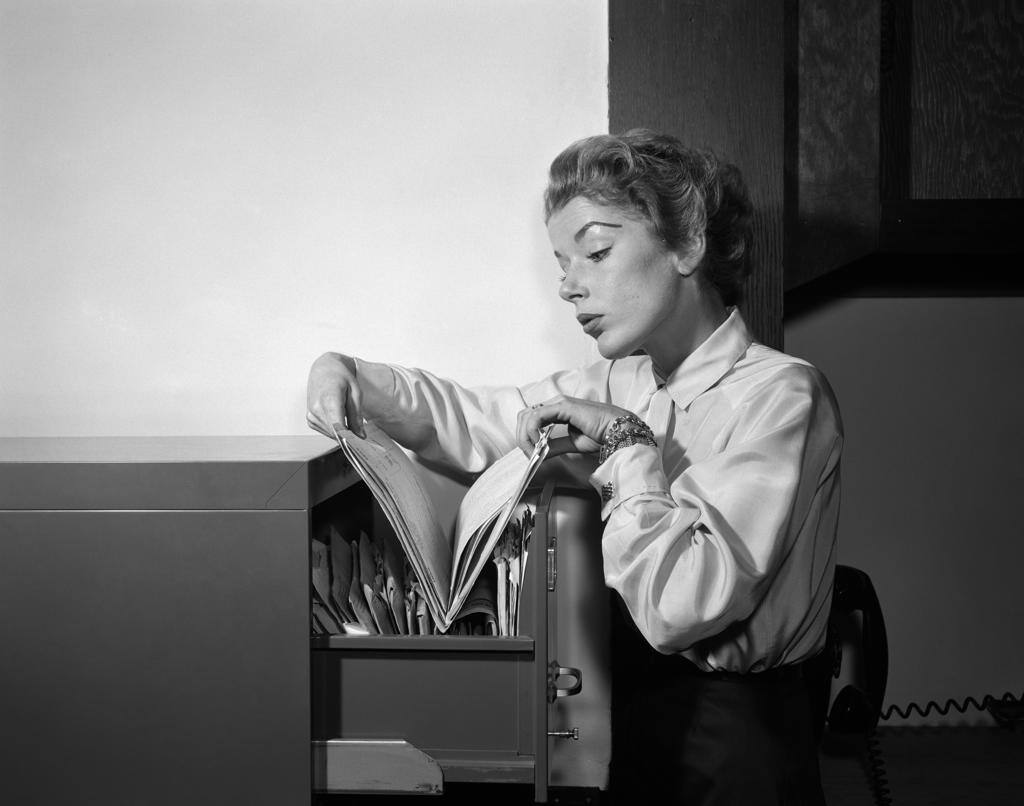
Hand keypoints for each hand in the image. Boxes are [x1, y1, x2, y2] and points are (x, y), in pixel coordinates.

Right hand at [306, 352, 364, 438]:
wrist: (324, 368)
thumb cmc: (341, 377)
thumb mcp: (355, 392)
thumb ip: (356, 416)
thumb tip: (360, 436)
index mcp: (329, 399)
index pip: (338, 427)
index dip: (351, 437)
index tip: (361, 442)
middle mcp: (316, 408)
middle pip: (335, 433)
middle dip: (349, 435)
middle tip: (360, 430)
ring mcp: (311, 414)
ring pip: (331, 434)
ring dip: (341, 431)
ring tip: (347, 415)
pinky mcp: (310, 419)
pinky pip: (325, 430)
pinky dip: (334, 428)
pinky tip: (338, 415)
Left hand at [515, 395, 635, 457]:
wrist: (619, 430)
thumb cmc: (602, 434)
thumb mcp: (572, 443)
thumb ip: (554, 446)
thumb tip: (540, 453)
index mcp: (557, 410)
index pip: (530, 418)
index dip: (525, 436)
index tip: (531, 454)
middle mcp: (556, 403)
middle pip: (524, 416)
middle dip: (522, 437)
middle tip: (530, 455)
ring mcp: (558, 402)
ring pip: (527, 415)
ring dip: (525, 436)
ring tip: (534, 451)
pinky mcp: (563, 406)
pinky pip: (537, 416)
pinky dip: (533, 431)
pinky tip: (539, 443)